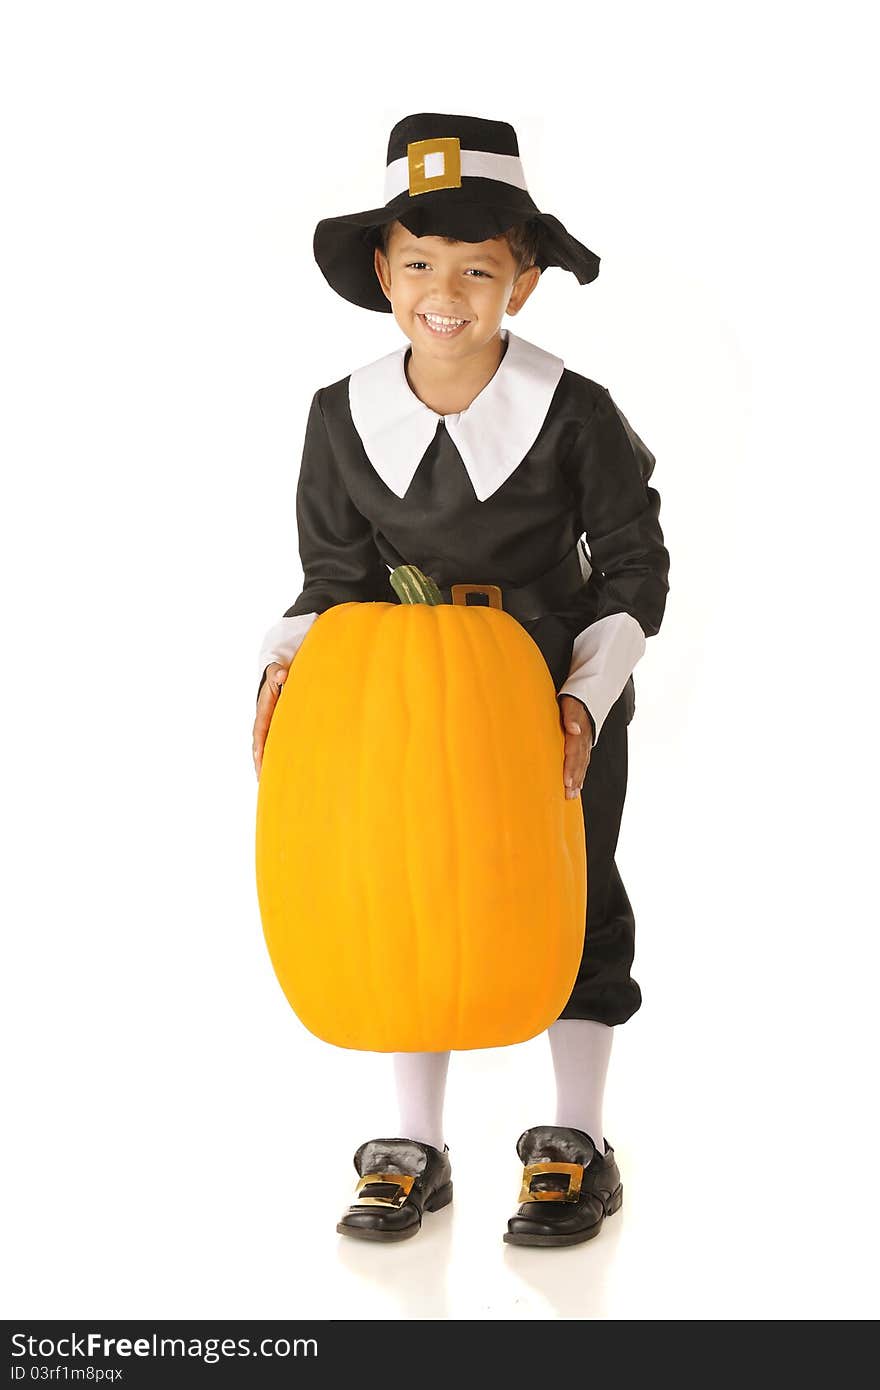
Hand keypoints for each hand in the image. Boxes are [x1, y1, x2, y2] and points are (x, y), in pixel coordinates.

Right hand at [253, 662, 288, 779]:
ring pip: (264, 750)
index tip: (259, 757)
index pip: (260, 730)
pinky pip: (271, 748)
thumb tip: (282, 674)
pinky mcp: (273, 731)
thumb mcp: (275, 672)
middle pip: (259, 746)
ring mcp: (266, 728)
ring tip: (267, 784)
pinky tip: (277, 774)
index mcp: (263, 711)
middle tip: (263, 779)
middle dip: (260, 762)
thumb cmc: (276, 676)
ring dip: (264, 765)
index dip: (260, 744)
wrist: (274, 676)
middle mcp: (262, 723)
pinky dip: (271, 760)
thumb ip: (278, 673)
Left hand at [558, 694, 592, 798]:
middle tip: (569, 795)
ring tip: (573, 795)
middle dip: (574, 779)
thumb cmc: (574, 701)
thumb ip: (571, 717)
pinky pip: (584, 763)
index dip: (571, 768)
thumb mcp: (571, 705)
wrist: (587, 696)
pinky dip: (581, 775)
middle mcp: (584, 741)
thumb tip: (574, 729)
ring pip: (582, 765)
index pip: (574, 753)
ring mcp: (586, 744)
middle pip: (579, 763)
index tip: (567, 782)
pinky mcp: (585, 746)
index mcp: (578, 733)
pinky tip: (578, 786)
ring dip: (578, 780)